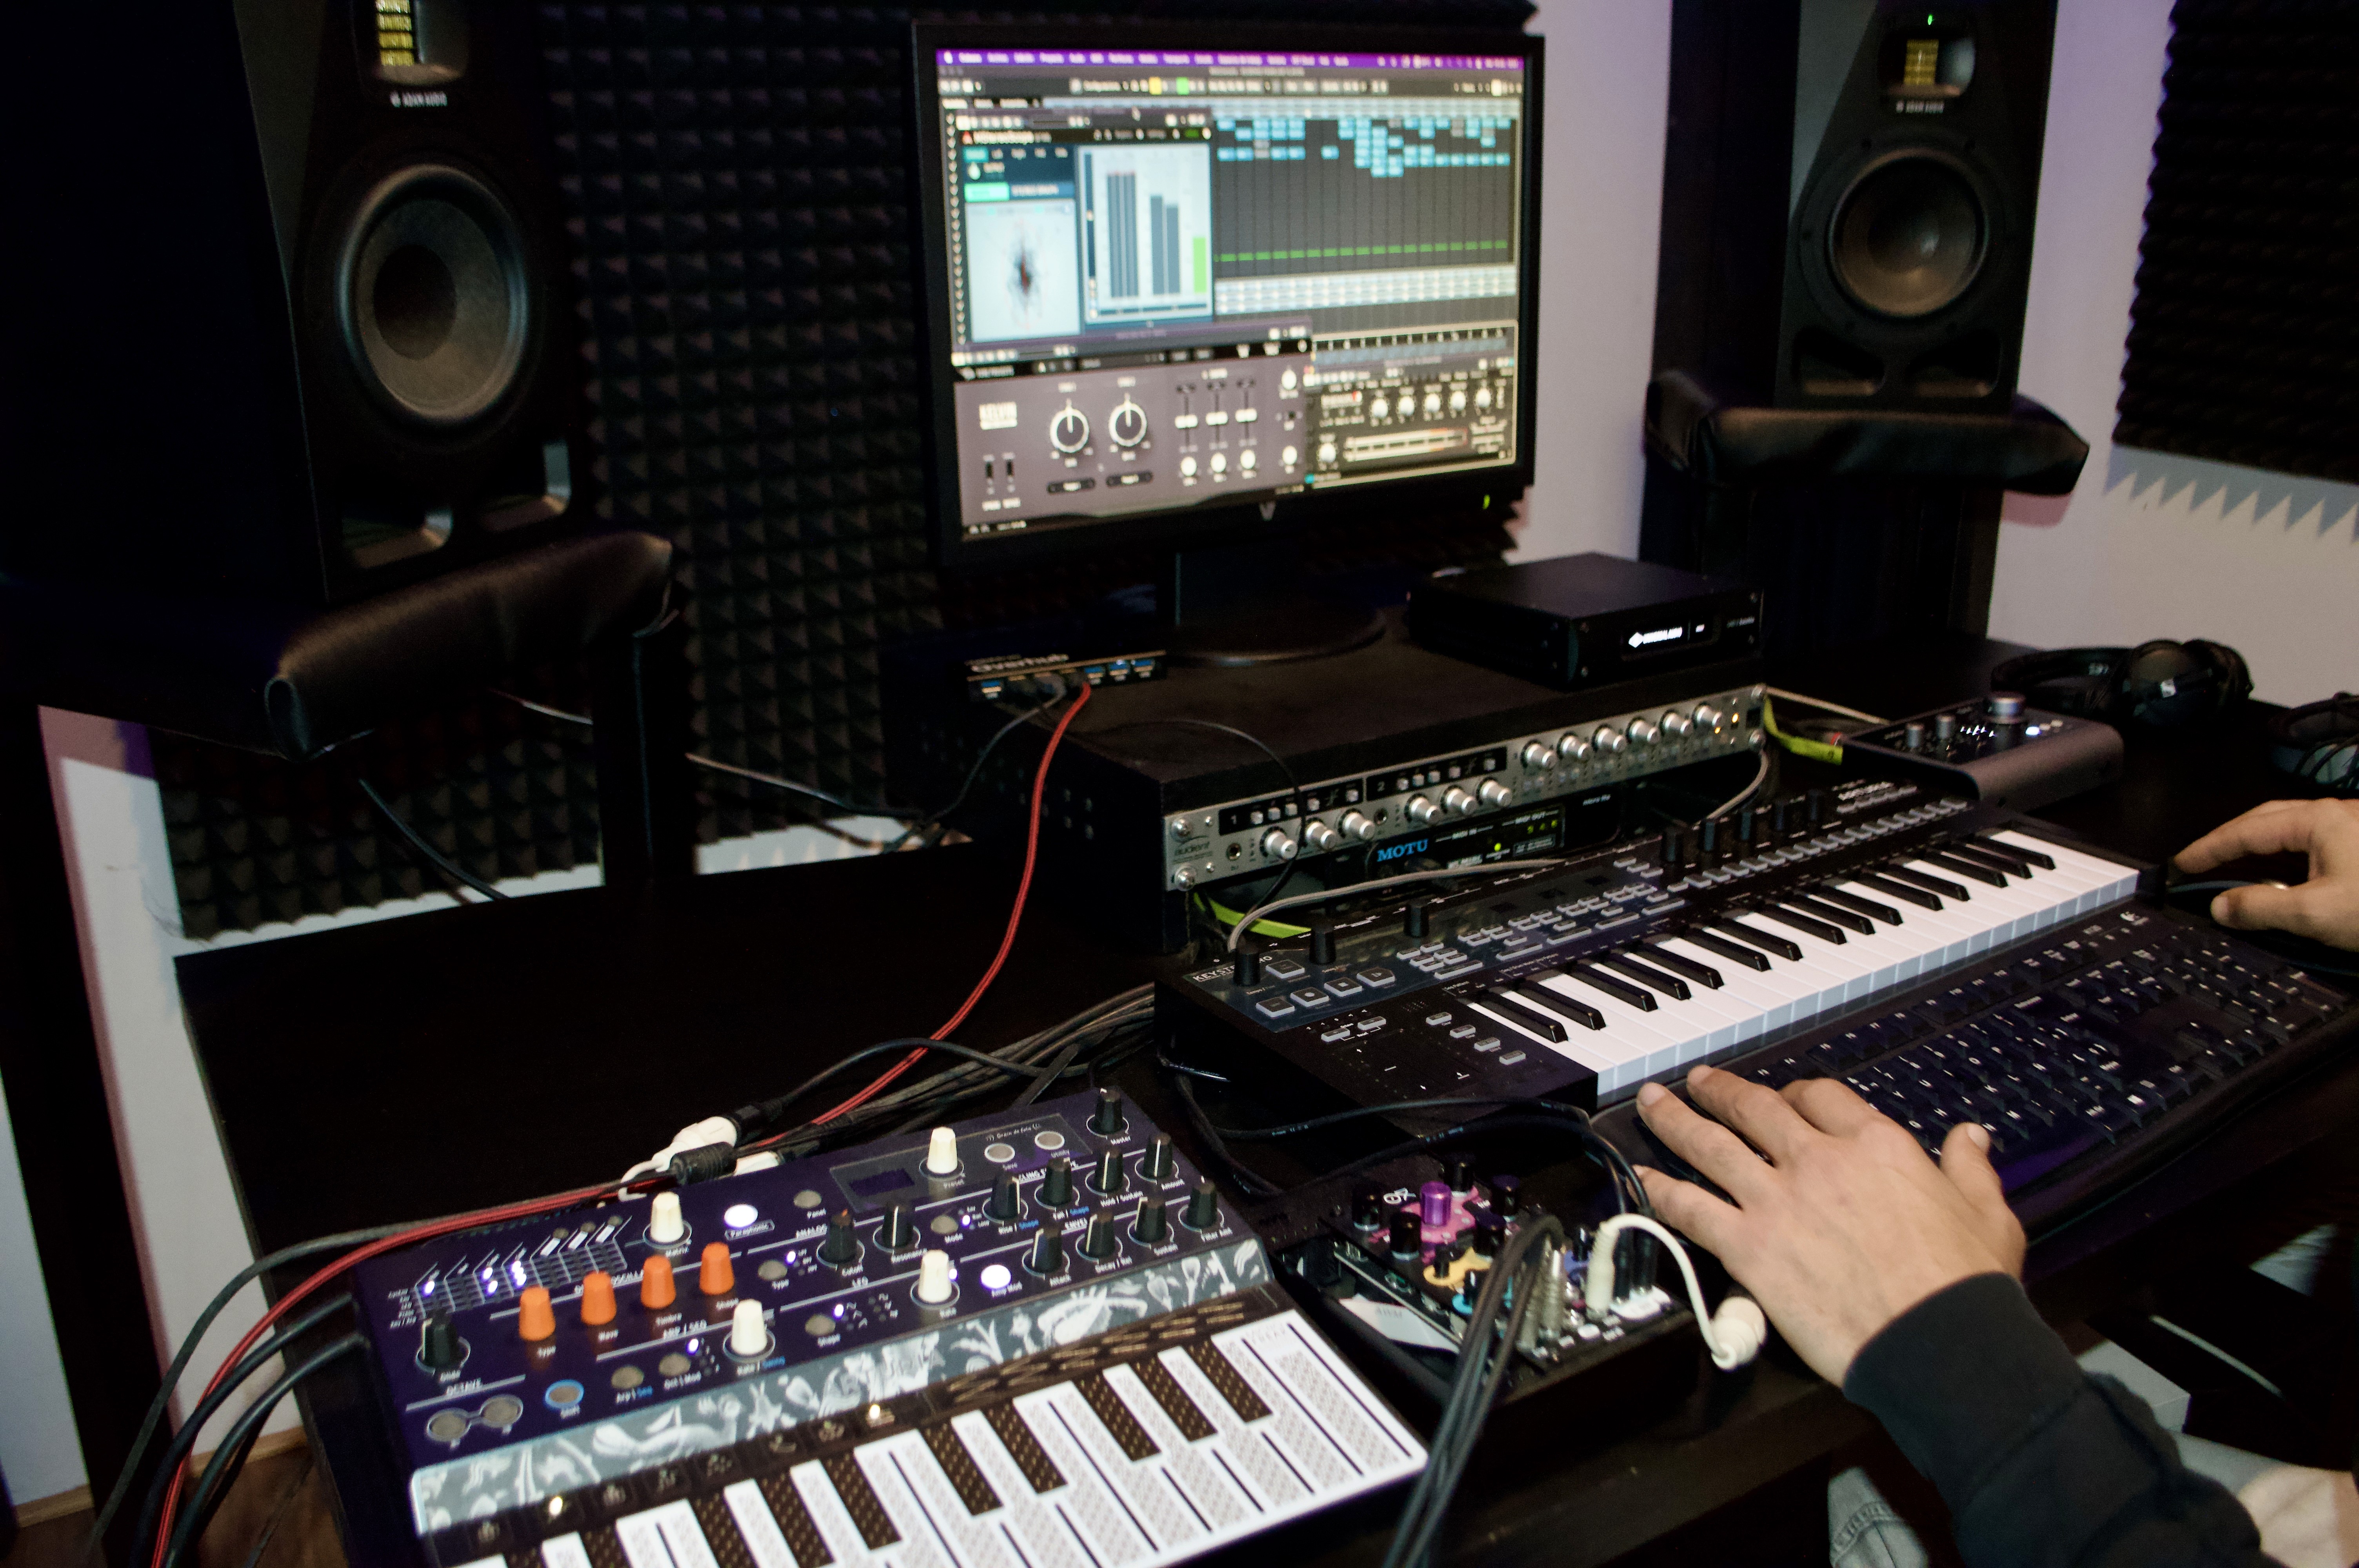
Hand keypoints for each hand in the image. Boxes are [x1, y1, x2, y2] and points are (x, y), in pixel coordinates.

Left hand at [1633, 1065, 2024, 1385]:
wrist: (1939, 1341)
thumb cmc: (1965, 1285)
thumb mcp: (1986, 1213)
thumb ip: (1970, 1169)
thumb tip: (1970, 1137)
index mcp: (1876, 1146)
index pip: (1822, 1097)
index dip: (1797, 1093)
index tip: (1785, 1097)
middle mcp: (1819, 1162)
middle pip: (1754, 1109)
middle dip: (1721, 1092)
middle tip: (1698, 1083)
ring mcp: (1778, 1201)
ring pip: (1711, 1146)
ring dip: (1676, 1121)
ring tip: (1653, 1104)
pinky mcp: (1749, 1248)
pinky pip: (1692, 1210)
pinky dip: (1663, 1191)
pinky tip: (1644, 1180)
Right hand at [2174, 798, 2358, 950]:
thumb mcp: (2315, 913)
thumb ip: (2261, 908)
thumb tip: (2218, 908)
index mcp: (2317, 820)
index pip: (2246, 831)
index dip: (2209, 849)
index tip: (2180, 864)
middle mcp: (2333, 812)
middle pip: (2266, 820)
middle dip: (2230, 840)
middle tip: (2202, 860)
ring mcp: (2352, 824)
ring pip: (2291, 829)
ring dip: (2259, 846)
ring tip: (2234, 864)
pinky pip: (2312, 840)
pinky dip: (2285, 853)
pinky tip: (2281, 871)